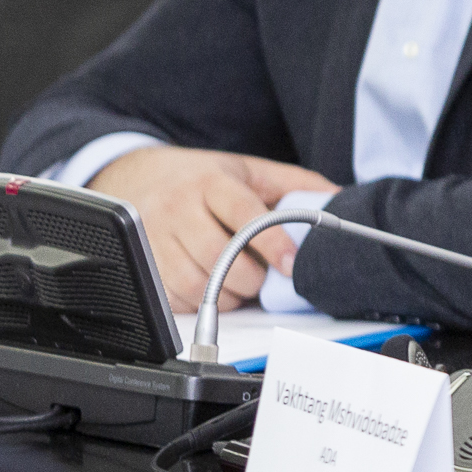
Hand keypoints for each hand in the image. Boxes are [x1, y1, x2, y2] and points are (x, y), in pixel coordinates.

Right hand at [91, 146, 336, 316]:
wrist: (133, 173)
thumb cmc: (201, 177)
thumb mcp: (249, 170)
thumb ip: (295, 184)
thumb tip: (339, 198)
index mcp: (211, 183)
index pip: (244, 214)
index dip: (271, 242)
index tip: (291, 264)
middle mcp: (178, 208)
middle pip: (219, 257)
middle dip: (250, 278)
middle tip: (264, 279)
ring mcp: (153, 236)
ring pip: (195, 282)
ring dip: (226, 294)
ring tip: (240, 284)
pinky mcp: (140, 262)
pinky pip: (172, 297)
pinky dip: (199, 302)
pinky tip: (211, 288)